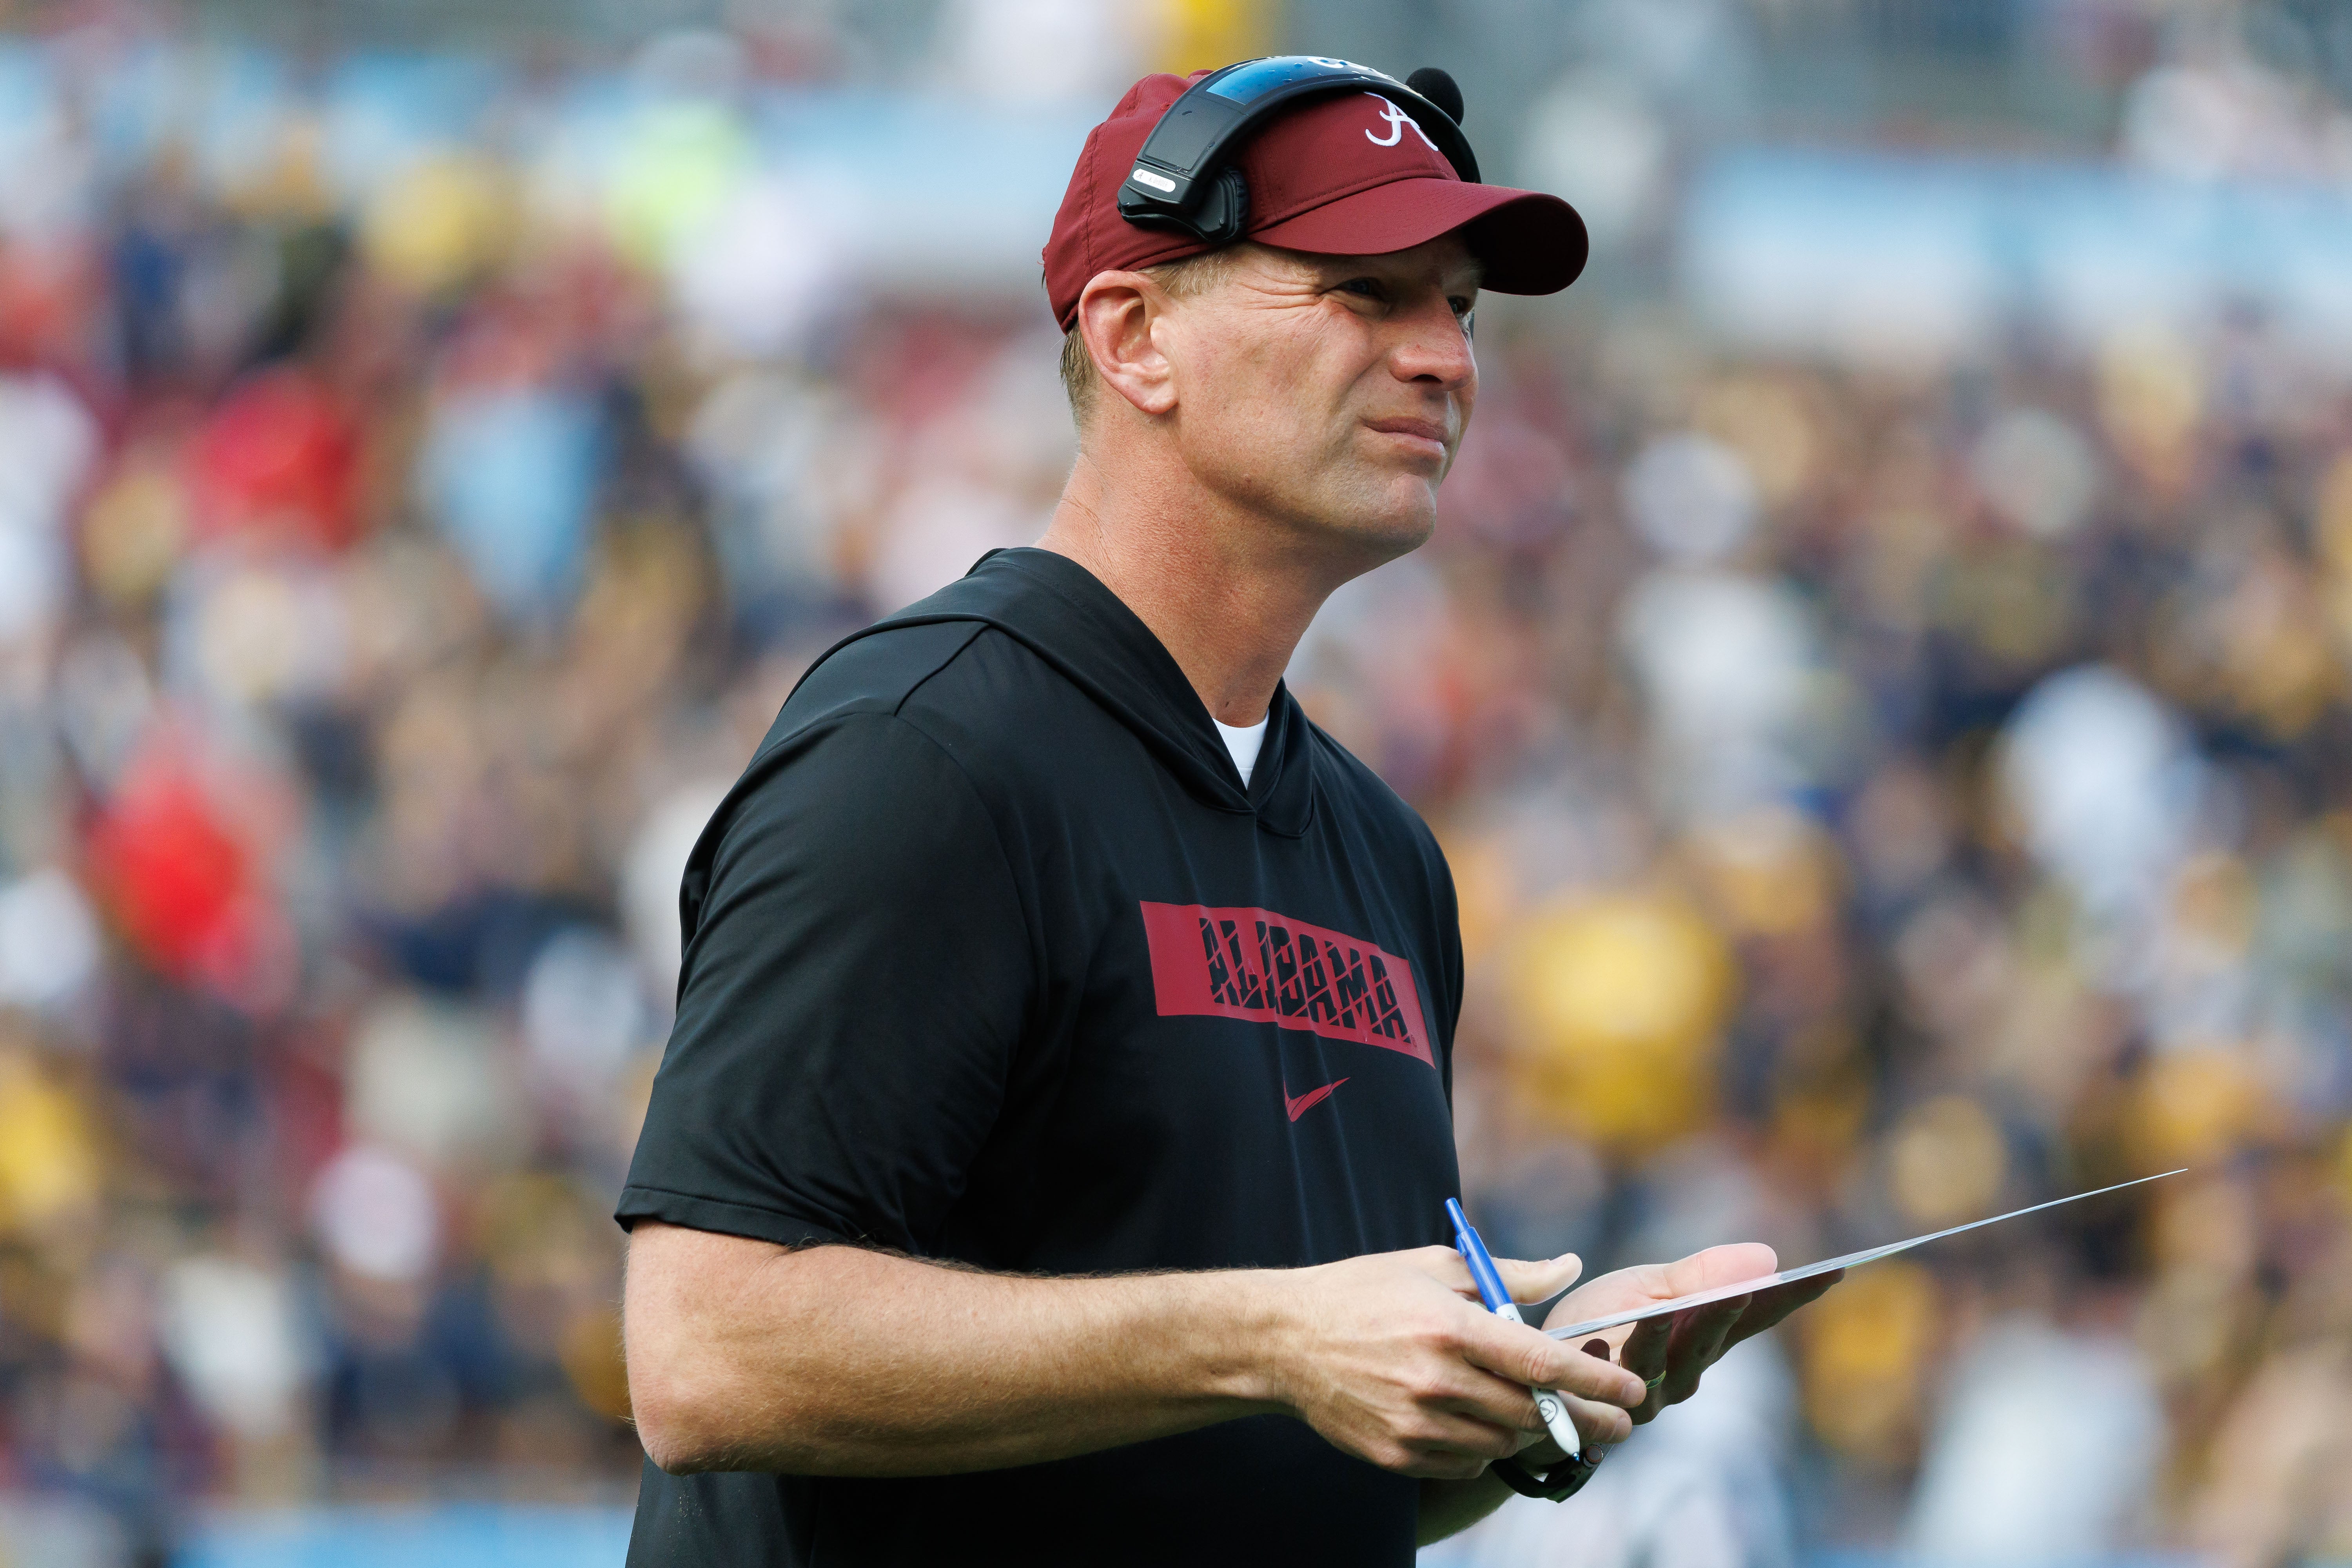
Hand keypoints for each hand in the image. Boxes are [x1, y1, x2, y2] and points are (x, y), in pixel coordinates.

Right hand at [1267, 1246, 1648, 1480]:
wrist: (1285, 1339)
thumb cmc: (1365, 1293)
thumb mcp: (1435, 1267)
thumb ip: (1510, 1274)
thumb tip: (1570, 1267)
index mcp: (1450, 1326)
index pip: (1541, 1362)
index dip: (1596, 1382)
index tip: (1633, 1393)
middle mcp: (1435, 1379)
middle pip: (1532, 1413)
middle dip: (1586, 1421)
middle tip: (1619, 1425)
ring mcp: (1414, 1424)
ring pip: (1501, 1444)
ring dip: (1529, 1432)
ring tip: (1540, 1416)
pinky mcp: (1396, 1454)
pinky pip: (1464, 1465)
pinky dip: (1483, 1449)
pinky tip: (1481, 1425)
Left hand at [1539, 1244, 1841, 1431]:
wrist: (1539, 1370)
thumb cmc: (1599, 1324)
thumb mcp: (1647, 1287)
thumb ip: (1701, 1276)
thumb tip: (1768, 1257)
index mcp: (1701, 1332)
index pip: (1758, 1311)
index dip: (1794, 1294)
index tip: (1835, 1270)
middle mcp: (1688, 1366)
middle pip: (1728, 1332)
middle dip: (1754, 1305)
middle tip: (1781, 1278)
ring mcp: (1655, 1388)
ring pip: (1684, 1354)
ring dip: (1704, 1324)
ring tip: (1724, 1294)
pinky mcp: (1615, 1399)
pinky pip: (1627, 1370)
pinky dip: (1631, 1344)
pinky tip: (1634, 1319)